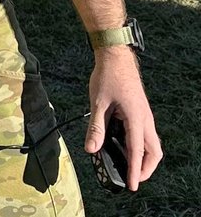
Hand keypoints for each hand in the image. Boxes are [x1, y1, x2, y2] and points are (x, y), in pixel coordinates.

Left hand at [85, 47, 161, 190]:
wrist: (116, 56)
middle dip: (145, 168)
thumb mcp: (97, 103)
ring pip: (152, 144)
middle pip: (153, 152)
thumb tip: (91, 149)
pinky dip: (140, 146)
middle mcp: (145, 119)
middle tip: (131, 179)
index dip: (134, 171)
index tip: (132, 186)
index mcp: (136, 118)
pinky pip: (145, 135)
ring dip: (143, 158)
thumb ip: (96, 128)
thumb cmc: (107, 77)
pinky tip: (126, 147)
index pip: (137, 152)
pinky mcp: (141, 112)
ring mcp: (145, 116)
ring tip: (129, 167)